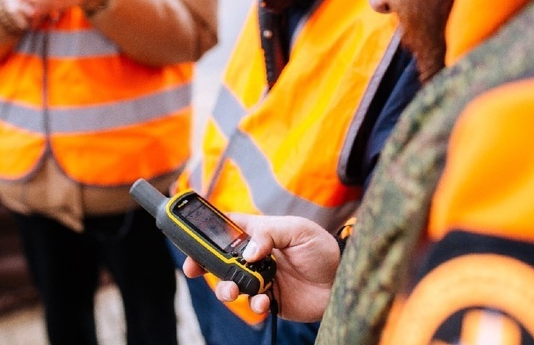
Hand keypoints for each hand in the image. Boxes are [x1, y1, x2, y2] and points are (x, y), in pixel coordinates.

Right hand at [182, 214, 339, 321]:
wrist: (342, 281)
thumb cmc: (322, 248)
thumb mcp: (298, 229)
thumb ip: (270, 234)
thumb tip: (249, 252)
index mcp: (258, 232)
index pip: (225, 228)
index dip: (205, 232)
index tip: (191, 240)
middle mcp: (254, 256)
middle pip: (219, 258)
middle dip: (204, 264)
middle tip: (195, 269)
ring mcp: (259, 278)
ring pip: (230, 284)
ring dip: (225, 288)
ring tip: (233, 290)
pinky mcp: (268, 299)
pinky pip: (251, 304)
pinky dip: (254, 304)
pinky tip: (265, 301)